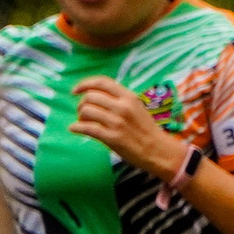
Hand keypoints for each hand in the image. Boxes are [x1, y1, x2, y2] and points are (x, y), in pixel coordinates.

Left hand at [71, 76, 185, 174]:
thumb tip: (95, 94)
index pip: (102, 82)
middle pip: (90, 97)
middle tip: (83, 112)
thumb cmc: (146, 130)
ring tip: (84, 122)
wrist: (159, 151)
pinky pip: (87, 128)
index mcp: (129, 97)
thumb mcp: (137, 108)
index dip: (84, 84)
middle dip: (81, 104)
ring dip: (80, 116)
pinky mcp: (113, 138)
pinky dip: (76, 127)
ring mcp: (117, 123)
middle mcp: (123, 107)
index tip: (75, 91)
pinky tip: (74, 129)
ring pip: (86, 111)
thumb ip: (119, 99)